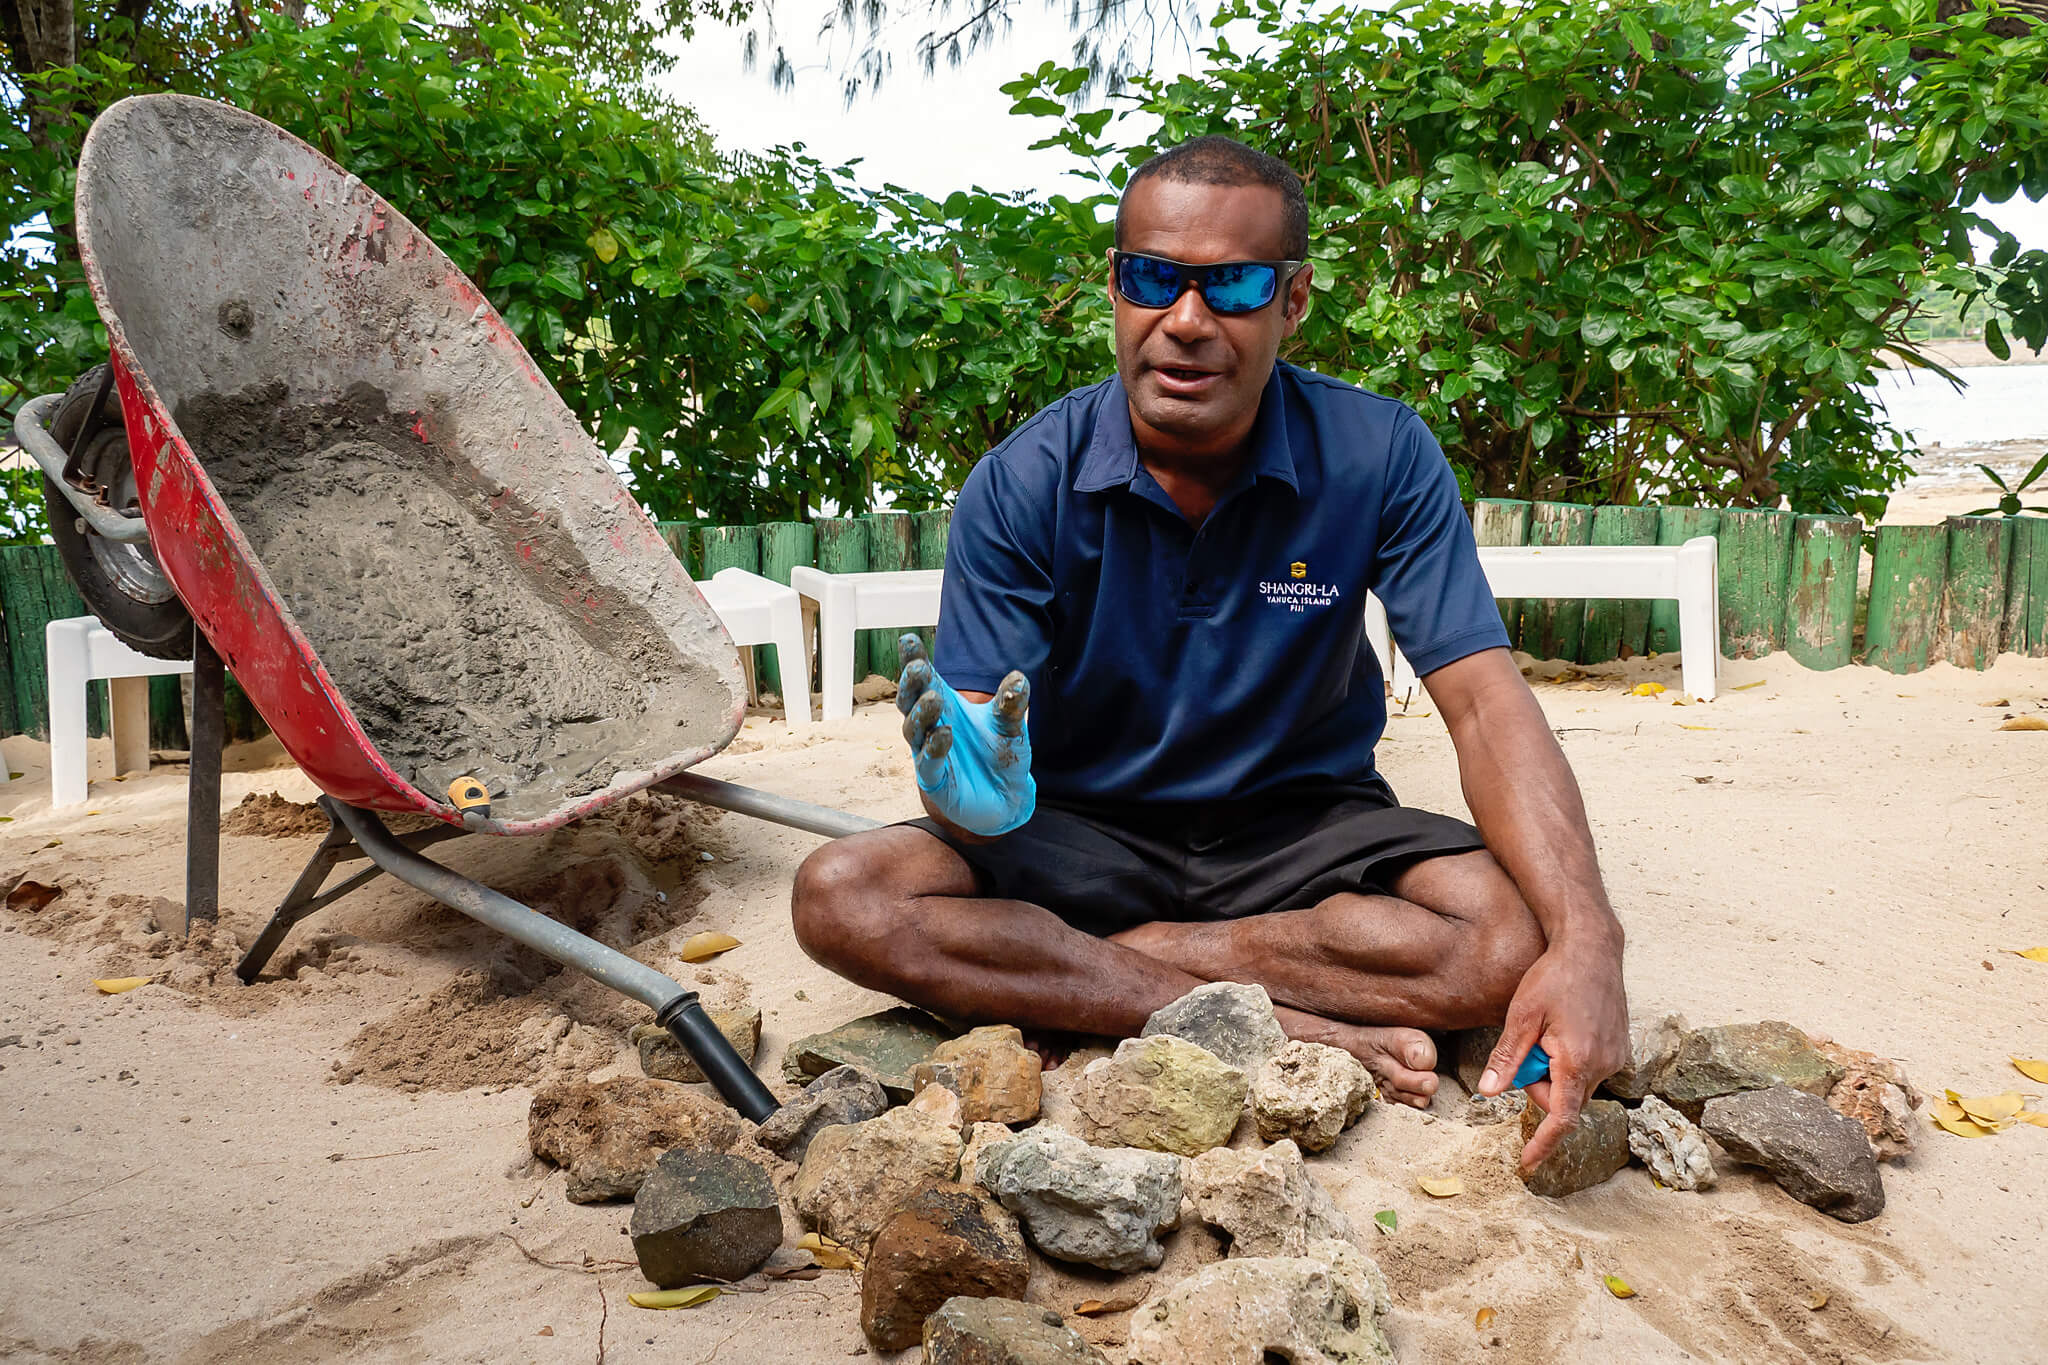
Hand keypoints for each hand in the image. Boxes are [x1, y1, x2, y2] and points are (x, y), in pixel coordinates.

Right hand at [895, 634, 1035, 836]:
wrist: (1007, 799)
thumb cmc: (1001, 755)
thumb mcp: (1011, 726)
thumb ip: (1012, 703)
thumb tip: (1018, 677)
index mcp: (947, 707)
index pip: (926, 680)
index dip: (914, 660)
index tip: (908, 638)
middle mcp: (931, 726)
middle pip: (910, 701)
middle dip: (911, 684)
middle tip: (918, 667)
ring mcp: (928, 752)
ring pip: (913, 729)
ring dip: (922, 712)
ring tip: (935, 699)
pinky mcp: (934, 779)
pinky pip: (928, 762)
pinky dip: (934, 747)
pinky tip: (945, 734)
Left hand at [1477, 935, 1628, 1168]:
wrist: (1592, 947)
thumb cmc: (1555, 977)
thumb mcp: (1522, 1016)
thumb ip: (1507, 1058)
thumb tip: (1488, 1093)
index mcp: (1578, 1061)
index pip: (1561, 1118)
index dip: (1543, 1144)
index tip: (1528, 1164)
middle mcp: (1604, 1065)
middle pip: (1563, 1099)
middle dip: (1539, 1084)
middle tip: (1527, 1046)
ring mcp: (1616, 1057)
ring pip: (1575, 1084)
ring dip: (1554, 1070)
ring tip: (1547, 1031)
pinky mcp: (1620, 1048)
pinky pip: (1589, 1070)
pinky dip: (1570, 1061)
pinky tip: (1564, 1029)